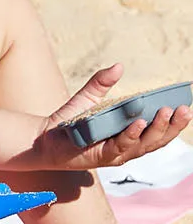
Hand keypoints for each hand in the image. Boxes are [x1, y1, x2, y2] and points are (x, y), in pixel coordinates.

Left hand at [33, 64, 192, 170]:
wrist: (44, 138)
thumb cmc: (70, 121)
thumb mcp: (88, 97)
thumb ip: (102, 82)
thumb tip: (118, 66)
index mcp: (129, 134)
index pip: (158, 131)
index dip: (174, 122)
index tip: (186, 107)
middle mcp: (126, 147)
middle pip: (156, 140)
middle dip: (172, 126)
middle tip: (183, 110)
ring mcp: (115, 153)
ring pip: (143, 145)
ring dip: (156, 130)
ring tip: (166, 113)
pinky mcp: (100, 157)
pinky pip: (120, 147)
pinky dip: (130, 135)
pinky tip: (137, 124)